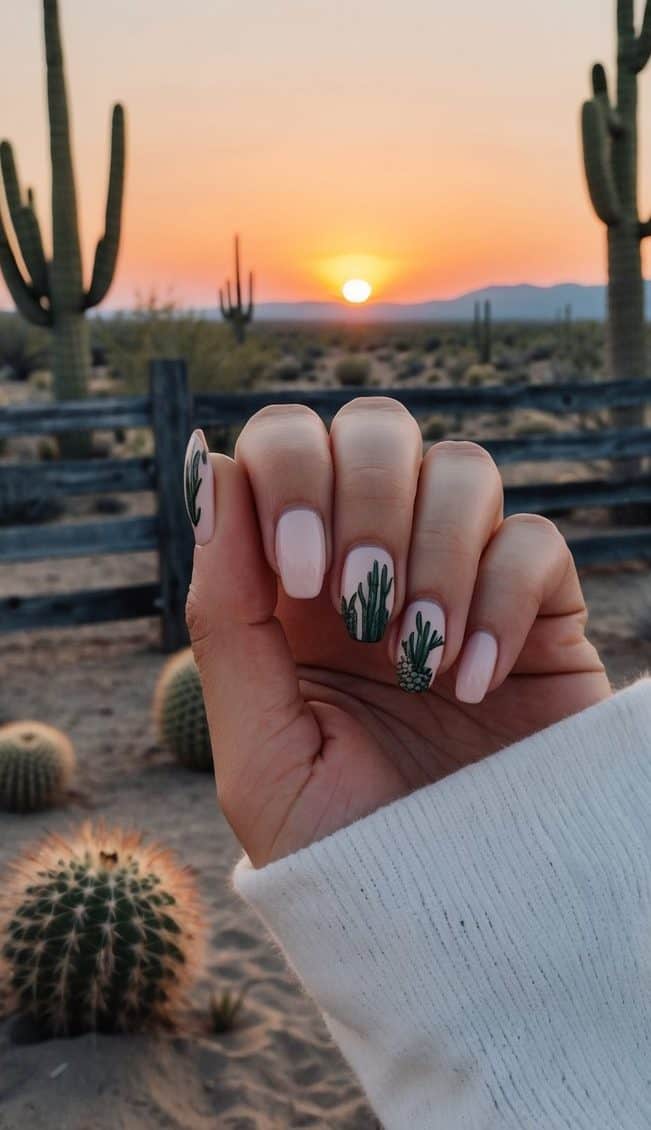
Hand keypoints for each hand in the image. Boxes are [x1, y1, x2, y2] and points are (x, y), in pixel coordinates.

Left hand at [184, 398, 609, 866]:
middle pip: (376, 427)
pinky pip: (534, 541)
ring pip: (462, 467)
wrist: (453, 920)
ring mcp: (462, 578)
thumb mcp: (259, 746)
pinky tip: (476, 685)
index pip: (284, 449)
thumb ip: (226, 617)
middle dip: (362, 494)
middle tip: (356, 597)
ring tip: (419, 658)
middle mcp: (377, 561)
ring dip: (434, 550)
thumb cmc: (345, 845)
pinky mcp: (539, 611)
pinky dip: (503, 599)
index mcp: (294, 584)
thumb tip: (209, 474)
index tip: (298, 570)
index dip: (289, 473)